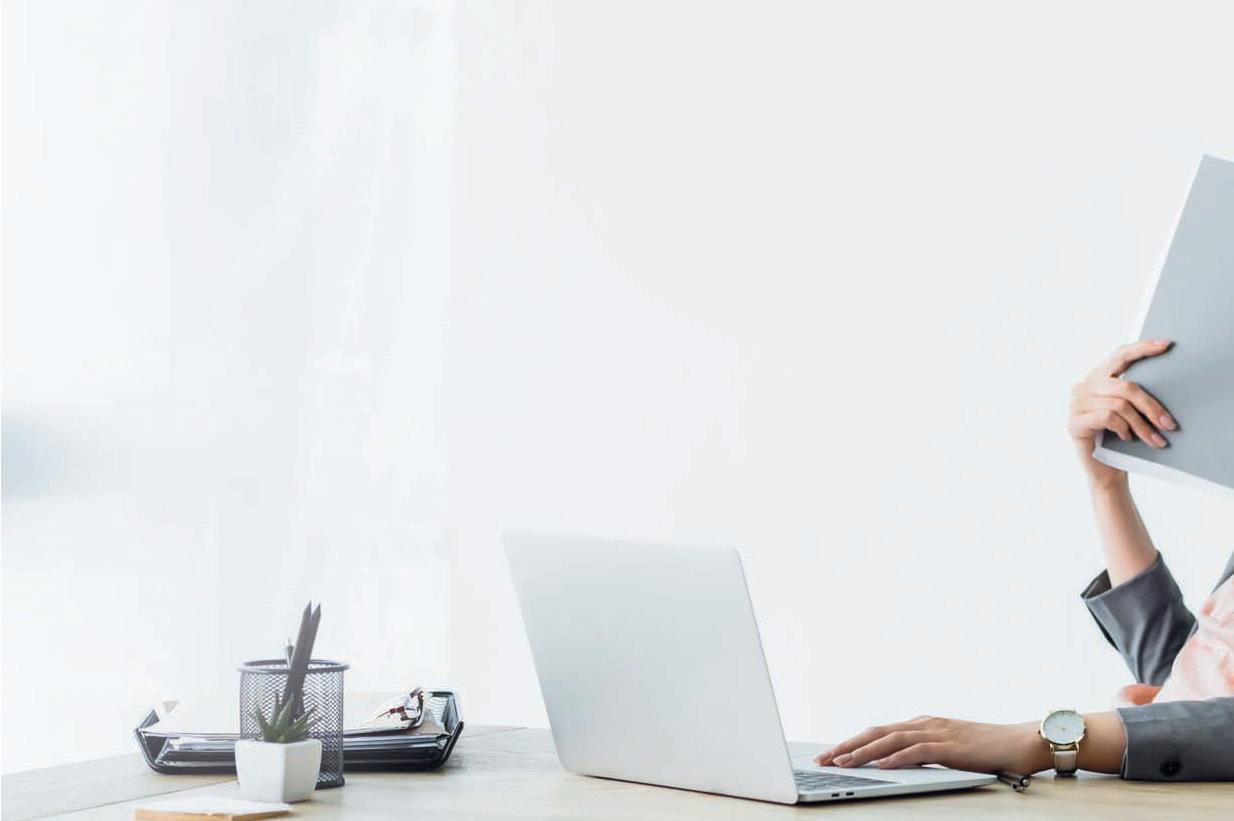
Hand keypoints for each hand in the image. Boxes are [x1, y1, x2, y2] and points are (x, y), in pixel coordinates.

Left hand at [814, 716, 1050, 773]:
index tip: (830, 754)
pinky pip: (918, 750)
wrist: (1022, 741)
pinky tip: (882, 765)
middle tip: (822, 759)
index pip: (878, 731)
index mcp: (922, 724)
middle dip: (846, 745)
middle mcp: (925, 724)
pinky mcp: (951, 745)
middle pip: (876, 732)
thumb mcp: (949, 749)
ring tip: (842, 762)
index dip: (851, 742)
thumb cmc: (987, 749)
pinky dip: (897, 757)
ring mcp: (938, 732)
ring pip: (890, 739)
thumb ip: (924, 752)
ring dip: (864, 752)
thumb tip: (896, 764)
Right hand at [1068, 339, 1175, 486]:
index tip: (1166, 345)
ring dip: (1142, 425)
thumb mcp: (1129, 411)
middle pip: (1125, 386)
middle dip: (1151, 406)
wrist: (1105, 470)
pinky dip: (1122, 428)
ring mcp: (1076, 404)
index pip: (1119, 356)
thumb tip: (1165, 378)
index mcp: (1097, 377)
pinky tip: (1127, 438)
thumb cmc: (1121, 439)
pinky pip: (1106, 417)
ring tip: (1155, 440)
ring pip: (1119, 405)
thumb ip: (1133, 393)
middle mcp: (1083, 386)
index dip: (1142, 348)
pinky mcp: (1074, 422)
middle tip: (1169, 424)